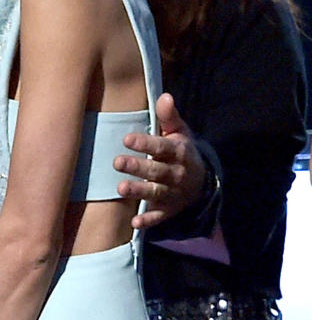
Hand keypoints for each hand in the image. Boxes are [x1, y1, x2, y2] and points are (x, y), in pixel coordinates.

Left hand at [114, 93, 206, 228]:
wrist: (202, 182)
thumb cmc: (181, 151)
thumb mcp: (179, 132)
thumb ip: (169, 116)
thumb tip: (164, 95)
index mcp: (179, 152)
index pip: (162, 148)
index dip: (146, 144)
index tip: (127, 139)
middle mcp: (177, 173)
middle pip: (156, 171)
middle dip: (138, 167)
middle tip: (117, 162)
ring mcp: (174, 193)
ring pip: (156, 192)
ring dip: (139, 191)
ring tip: (121, 188)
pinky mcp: (169, 210)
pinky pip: (159, 216)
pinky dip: (148, 221)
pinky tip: (134, 223)